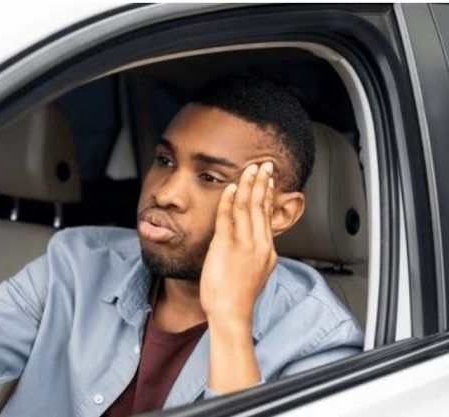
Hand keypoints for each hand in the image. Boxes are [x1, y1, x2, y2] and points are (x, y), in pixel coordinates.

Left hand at [200, 162, 276, 324]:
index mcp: (268, 251)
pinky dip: (228, 200)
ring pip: (247, 207)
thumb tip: (254, 242)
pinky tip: (230, 187)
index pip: (268, 216)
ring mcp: (243, 245)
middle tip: (264, 164)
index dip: (268, 195)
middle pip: (261, 206)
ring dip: (248, 184)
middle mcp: (259, 244)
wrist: (231, 314)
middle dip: (262, 182)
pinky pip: (227, 217)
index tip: (268, 180)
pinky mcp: (225, 246)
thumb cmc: (238, 298)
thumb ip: (256, 254)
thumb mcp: (256, 272)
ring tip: (249, 169)